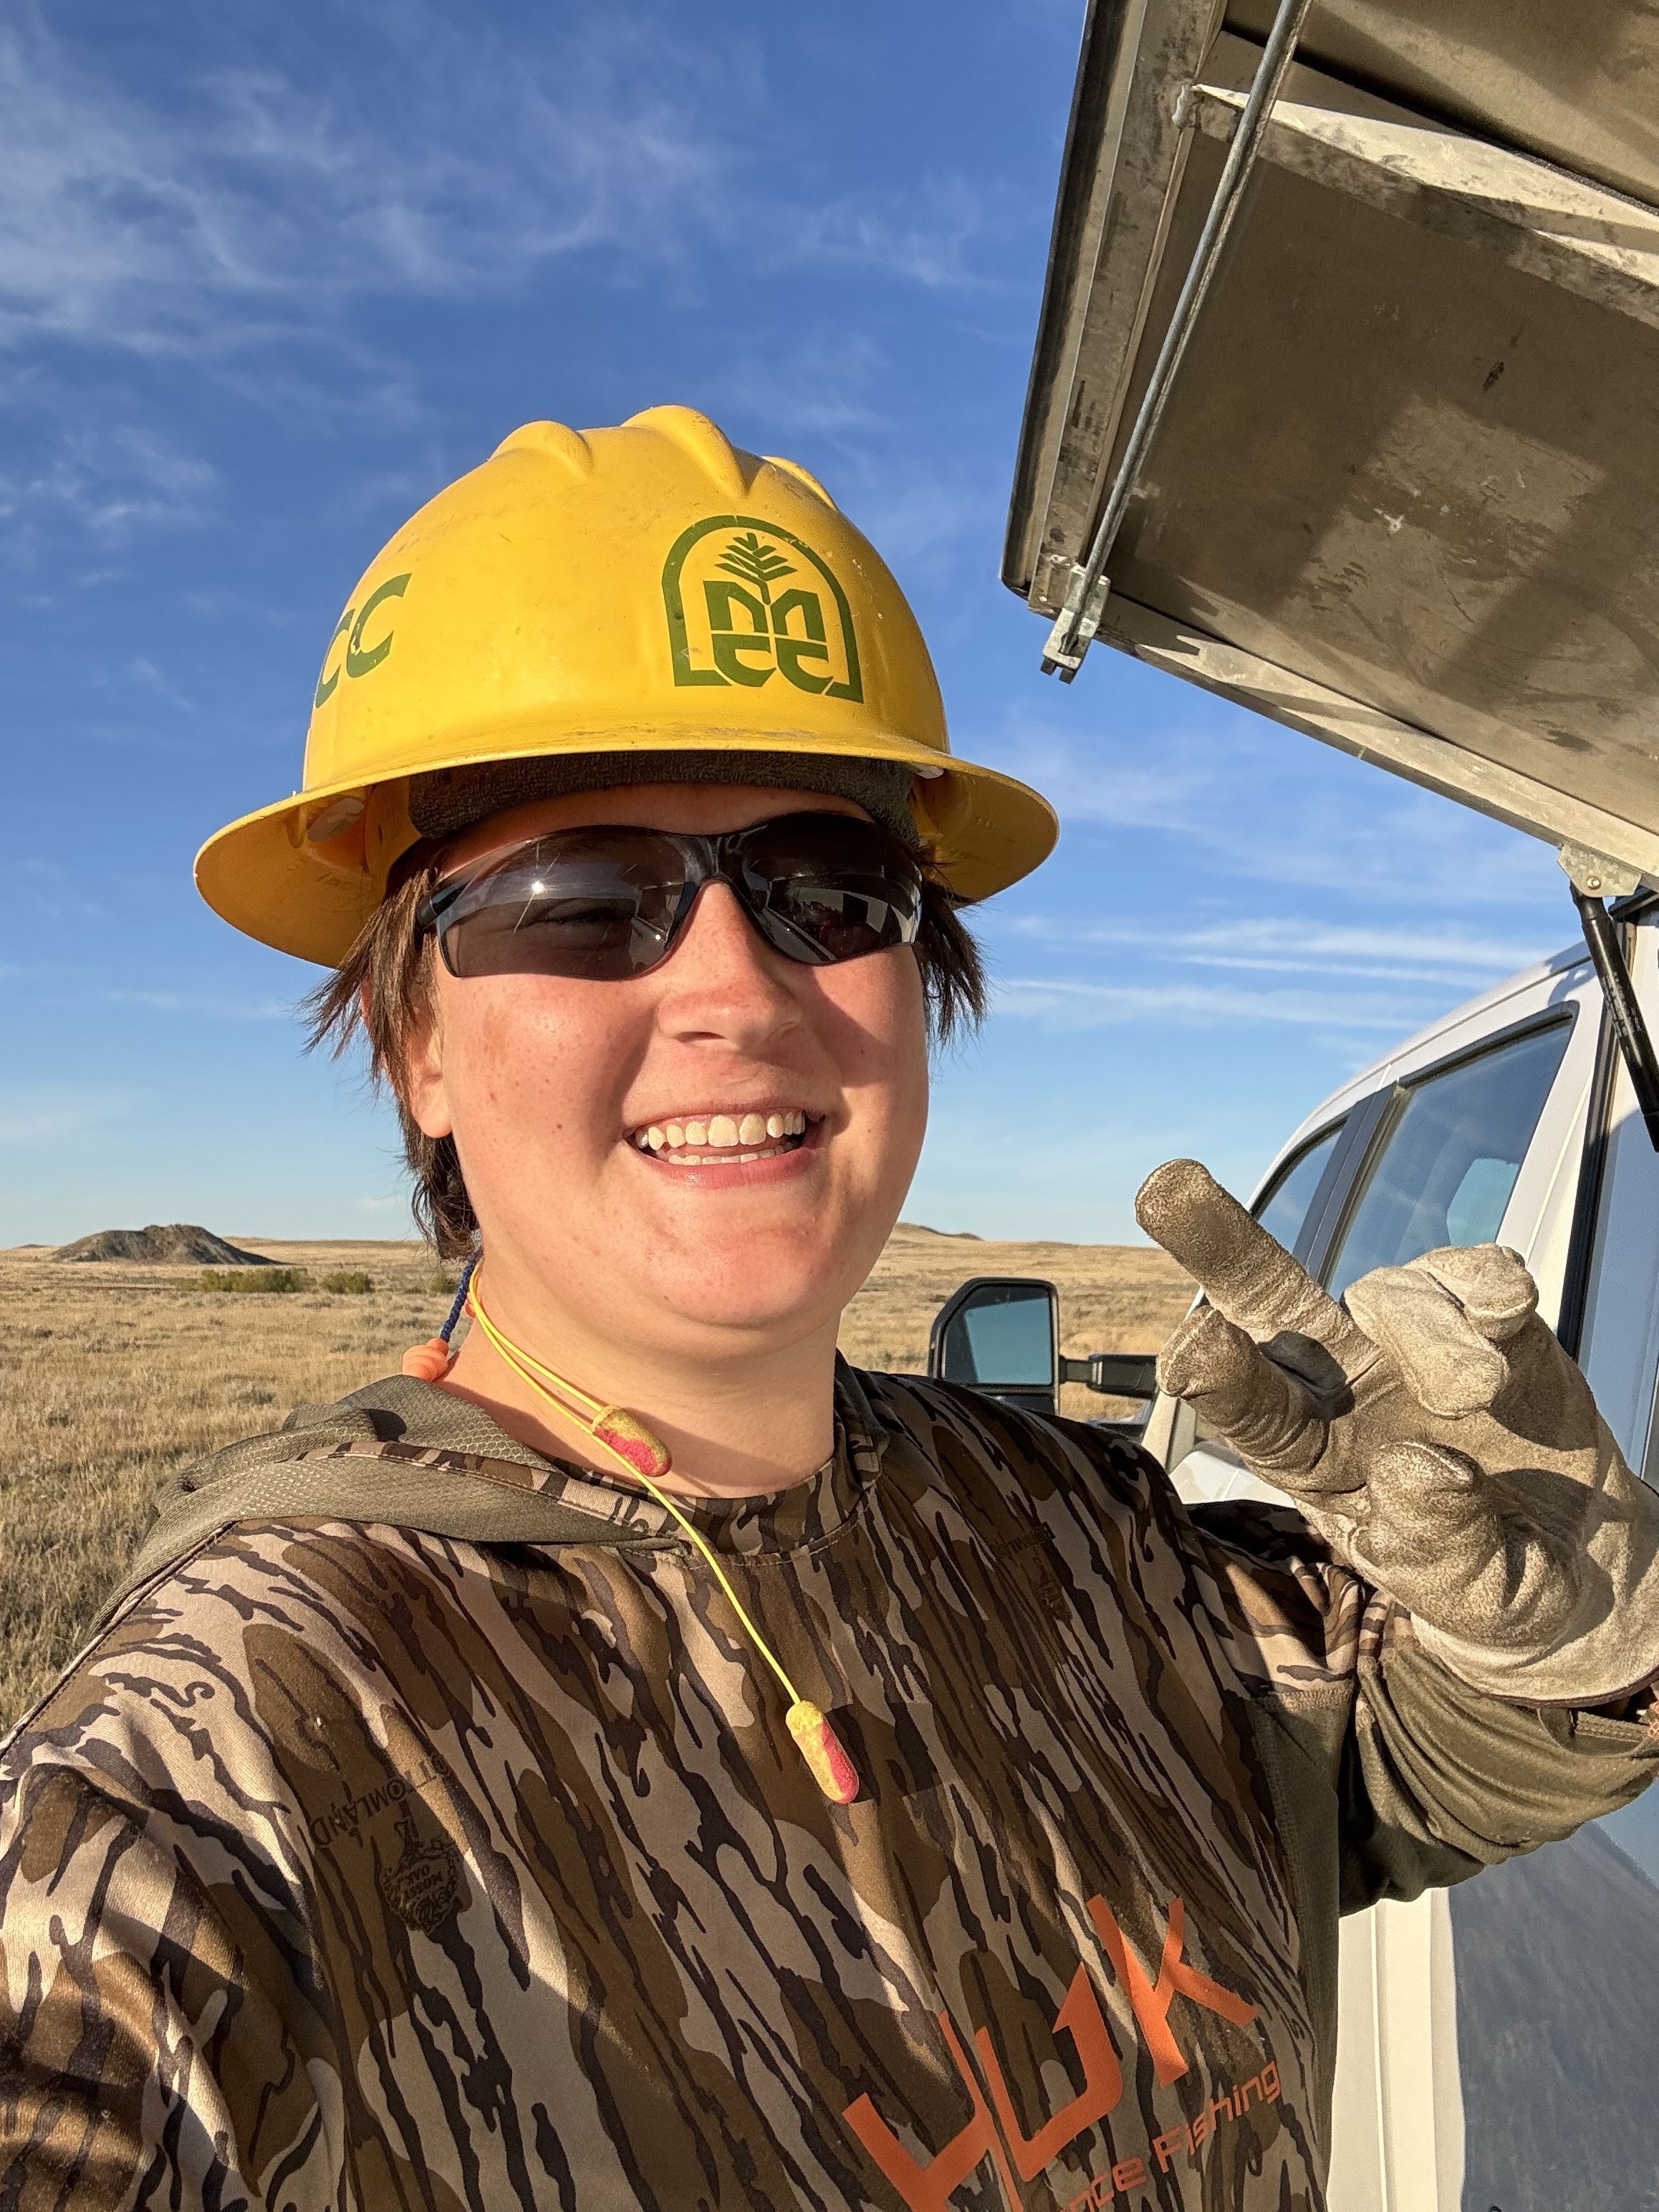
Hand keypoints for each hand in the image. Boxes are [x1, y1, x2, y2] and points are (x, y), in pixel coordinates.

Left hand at [1136, 1158, 1658, 1705]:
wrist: (1581, 1556)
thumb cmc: (1491, 1578)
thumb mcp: (1468, 1592)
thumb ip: (1440, 1542)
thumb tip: (1418, 1465)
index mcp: (1311, 1455)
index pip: (1251, 1410)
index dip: (1219, 1378)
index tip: (1191, 1353)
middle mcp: (1343, 1382)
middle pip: (1267, 1300)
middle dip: (1220, 1243)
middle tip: (1168, 1186)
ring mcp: (1410, 1342)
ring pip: (1387, 1291)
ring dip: (1429, 1334)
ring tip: (1476, 1393)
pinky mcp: (1489, 1318)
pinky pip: (1474, 1272)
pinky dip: (1489, 1287)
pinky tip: (1509, 1322)